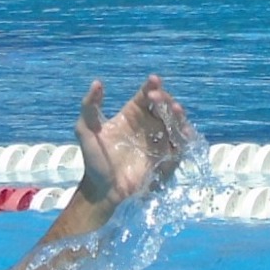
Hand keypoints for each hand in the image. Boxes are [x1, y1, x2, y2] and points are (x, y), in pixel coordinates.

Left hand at [74, 75, 194, 211]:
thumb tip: (98, 83)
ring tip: (176, 109)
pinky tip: (183, 132)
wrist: (102, 189)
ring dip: (178, 115)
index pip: (146, 96)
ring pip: (175, 122)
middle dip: (164, 98)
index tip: (154, 80)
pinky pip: (180, 144)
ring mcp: (159, 140)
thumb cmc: (94, 160)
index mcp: (132, 115)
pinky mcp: (166, 156)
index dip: (152, 86)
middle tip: (157, 97)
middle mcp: (149, 124)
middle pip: (164, 106)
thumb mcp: (85, 131)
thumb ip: (89, 107)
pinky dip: (185, 137)